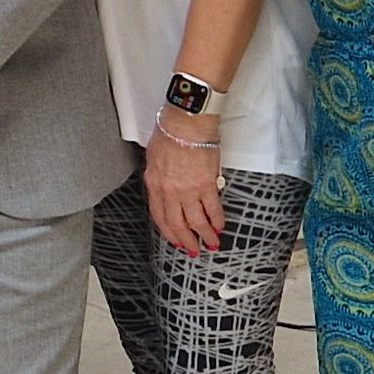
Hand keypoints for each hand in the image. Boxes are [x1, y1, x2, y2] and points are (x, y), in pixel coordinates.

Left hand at [144, 130, 225, 256]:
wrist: (186, 123)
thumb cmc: (170, 132)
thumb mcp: (154, 157)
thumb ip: (159, 176)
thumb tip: (165, 187)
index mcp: (154, 184)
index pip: (159, 216)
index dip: (168, 232)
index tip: (175, 239)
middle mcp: (169, 191)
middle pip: (177, 224)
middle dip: (187, 240)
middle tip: (193, 249)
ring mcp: (188, 190)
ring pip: (196, 221)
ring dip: (205, 235)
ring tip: (212, 243)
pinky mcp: (206, 185)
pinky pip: (212, 209)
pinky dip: (217, 220)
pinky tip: (220, 226)